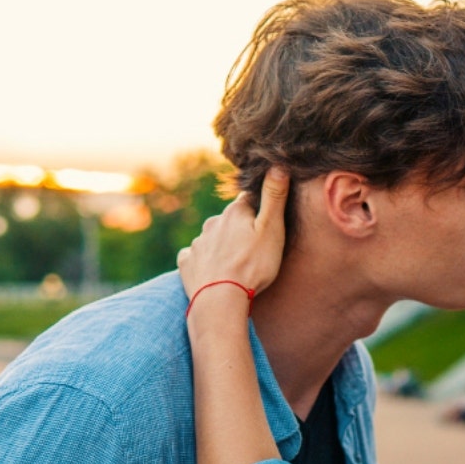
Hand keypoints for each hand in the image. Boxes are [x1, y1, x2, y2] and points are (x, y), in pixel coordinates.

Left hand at [178, 168, 288, 297]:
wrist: (220, 299)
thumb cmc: (253, 265)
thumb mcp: (271, 229)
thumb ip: (274, 197)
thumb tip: (278, 164)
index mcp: (234, 212)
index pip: (248, 200)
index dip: (259, 208)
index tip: (267, 220)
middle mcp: (212, 223)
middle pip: (229, 220)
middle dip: (240, 228)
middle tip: (255, 247)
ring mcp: (197, 242)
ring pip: (213, 238)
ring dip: (223, 245)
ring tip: (236, 264)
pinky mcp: (186, 262)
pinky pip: (196, 255)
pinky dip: (205, 260)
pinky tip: (213, 272)